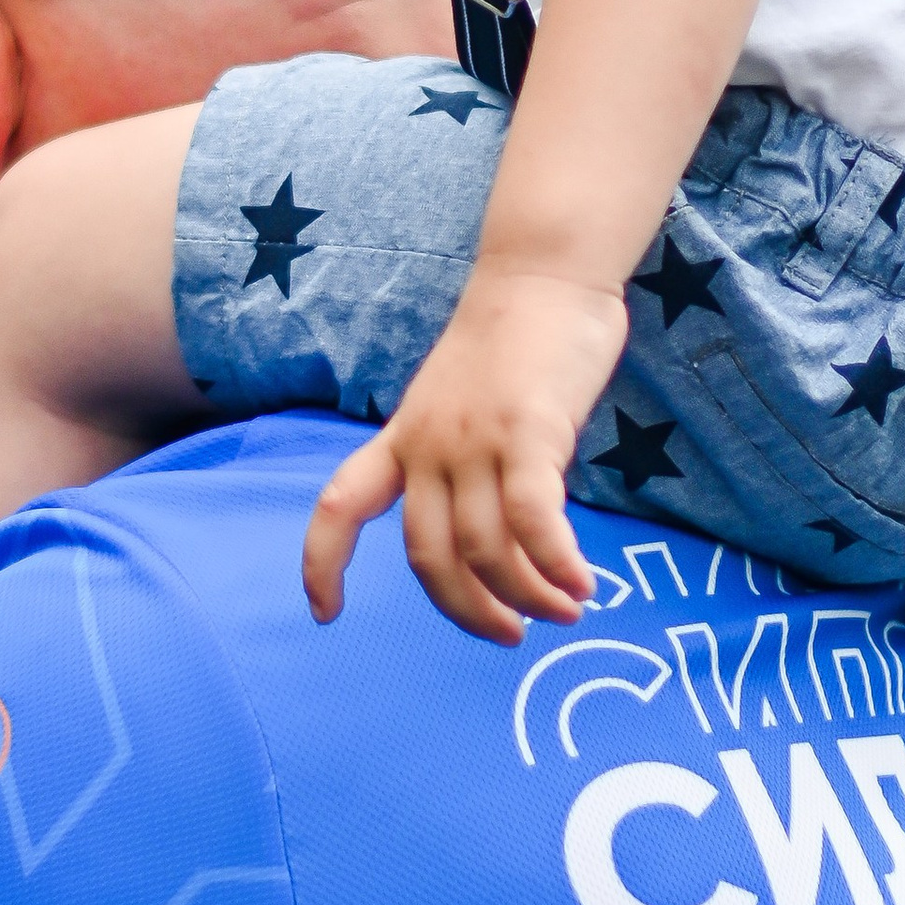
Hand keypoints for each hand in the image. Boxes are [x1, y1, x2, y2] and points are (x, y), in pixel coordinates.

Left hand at [302, 264, 631, 643]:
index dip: (322, 563)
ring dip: (527, 597)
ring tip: (565, 610)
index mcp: (403, 436)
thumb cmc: (516, 337)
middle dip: (467, 610)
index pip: (340, 505)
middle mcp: (428, 444)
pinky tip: (582, 584)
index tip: (326, 613)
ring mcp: (475, 439)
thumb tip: (501, 532)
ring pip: (484, 549)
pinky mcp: (527, 432)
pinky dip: (556, 565)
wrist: (545, 269)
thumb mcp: (463, 402)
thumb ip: (466, 461)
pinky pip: (533, 522)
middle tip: (510, 635)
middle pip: (427, 556)